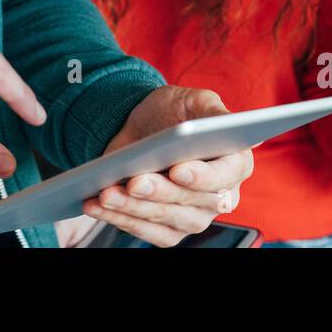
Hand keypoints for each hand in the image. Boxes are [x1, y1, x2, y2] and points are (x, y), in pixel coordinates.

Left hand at [84, 86, 251, 246]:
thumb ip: (214, 110)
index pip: (225, 176)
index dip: (203, 177)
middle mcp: (220, 197)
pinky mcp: (169, 231)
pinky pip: (145, 231)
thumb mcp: (194, 100)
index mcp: (235, 164)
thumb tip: (227, 123)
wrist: (142, 130)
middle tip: (132, 181)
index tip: (178, 170)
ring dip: (132, 208)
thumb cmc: (173, 113)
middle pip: (191, 202)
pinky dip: (119, 218)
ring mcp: (194, 217)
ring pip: (164, 219)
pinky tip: (97, 205)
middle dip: (158, 192)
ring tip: (105, 193)